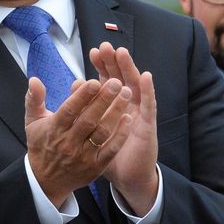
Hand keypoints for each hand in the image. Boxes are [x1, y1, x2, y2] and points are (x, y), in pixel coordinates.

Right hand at [25, 76, 132, 206]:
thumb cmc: (42, 145)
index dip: (82, 96)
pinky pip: (111, 149)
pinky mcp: (96, 166)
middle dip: (104, 99)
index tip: (95, 81)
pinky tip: (129, 118)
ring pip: (102, 132)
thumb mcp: (33, 122)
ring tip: (126, 94)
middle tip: (116, 82)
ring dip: (116, 112)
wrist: (46, 180)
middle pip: (89, 119)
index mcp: (54, 129)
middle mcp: (69, 143)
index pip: (69, 110)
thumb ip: (34, 99)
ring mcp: (83, 156)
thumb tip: (34, 79)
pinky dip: (120, 134)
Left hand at [89, 43, 158, 214]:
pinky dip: (148, 90)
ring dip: (130, 70)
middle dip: (114, 62)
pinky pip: (149, 106)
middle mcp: (127, 105)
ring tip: (122, 54)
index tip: (94, 52)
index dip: (102, 66)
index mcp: (112, 105)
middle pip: (121, 78)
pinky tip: (146, 76)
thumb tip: (75, 84)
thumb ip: (81, 107)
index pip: (107, 80)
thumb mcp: (90, 130)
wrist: (126, 176)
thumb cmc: (106, 152)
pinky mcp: (148, 125)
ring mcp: (139, 113)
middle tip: (106, 47)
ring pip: (135, 87)